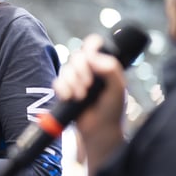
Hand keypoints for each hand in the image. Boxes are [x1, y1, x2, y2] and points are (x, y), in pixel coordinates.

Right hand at [52, 34, 126, 175]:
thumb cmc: (112, 110)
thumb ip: (110, 69)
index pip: (94, 45)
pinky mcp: (64, 90)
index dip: (90, 47)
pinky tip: (69, 98)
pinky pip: (57, 81)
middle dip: (81, 71)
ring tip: (80, 97)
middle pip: (77, 56)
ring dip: (72, 82)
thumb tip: (93, 56)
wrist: (99, 131)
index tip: (91, 58)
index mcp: (103, 65)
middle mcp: (89, 69)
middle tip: (88, 86)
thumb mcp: (118, 88)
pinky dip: (62, 88)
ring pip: (66, 69)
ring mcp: (75, 79)